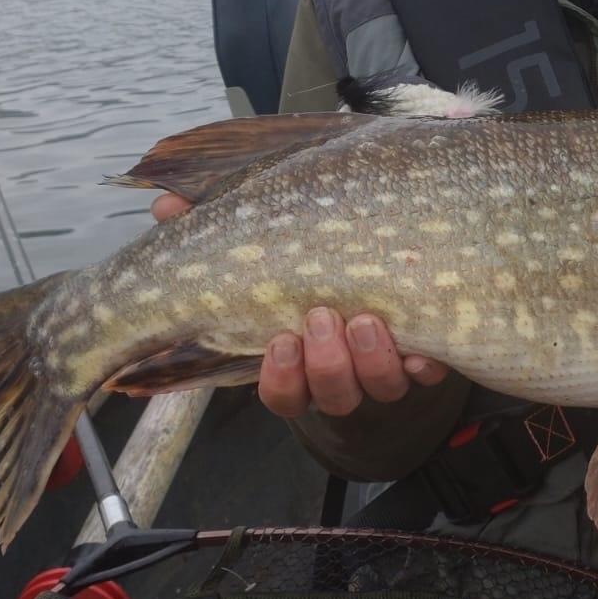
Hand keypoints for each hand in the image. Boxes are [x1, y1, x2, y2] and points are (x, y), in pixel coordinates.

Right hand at [150, 193, 448, 416]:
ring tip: (367, 320)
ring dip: (372, 359)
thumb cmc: (314, 262)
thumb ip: (215, 228)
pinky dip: (426, 362)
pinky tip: (421, 344)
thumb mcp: (265, 244)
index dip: (281, 377)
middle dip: (327, 363)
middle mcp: (342, 373)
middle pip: (332, 394)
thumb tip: (166, 204)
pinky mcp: (429, 355)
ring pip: (380, 387)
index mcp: (299, 360)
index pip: (281, 392)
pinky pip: (432, 374)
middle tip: (323, 317)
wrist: (387, 272)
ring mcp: (387, 367)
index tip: (279, 341)